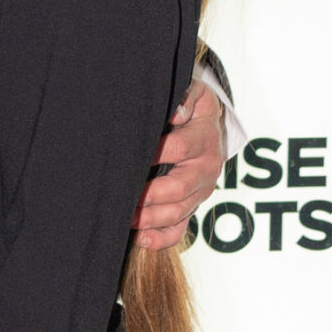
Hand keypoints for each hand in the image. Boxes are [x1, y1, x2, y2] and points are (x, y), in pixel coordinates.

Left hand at [133, 77, 223, 248]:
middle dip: (149, 195)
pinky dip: (159, 238)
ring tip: (124, 218)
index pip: (181, 147)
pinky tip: (140, 239)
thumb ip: (185, 97)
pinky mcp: (191, 207)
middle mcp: (205, 169)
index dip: (157, 152)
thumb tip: (175, 112)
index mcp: (204, 139)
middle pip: (179, 187)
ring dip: (150, 218)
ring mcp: (199, 192)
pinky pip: (178, 230)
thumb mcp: (194, 93)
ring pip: (177, 212)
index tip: (129, 154)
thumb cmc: (192, 108)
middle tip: (121, 196)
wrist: (210, 126)